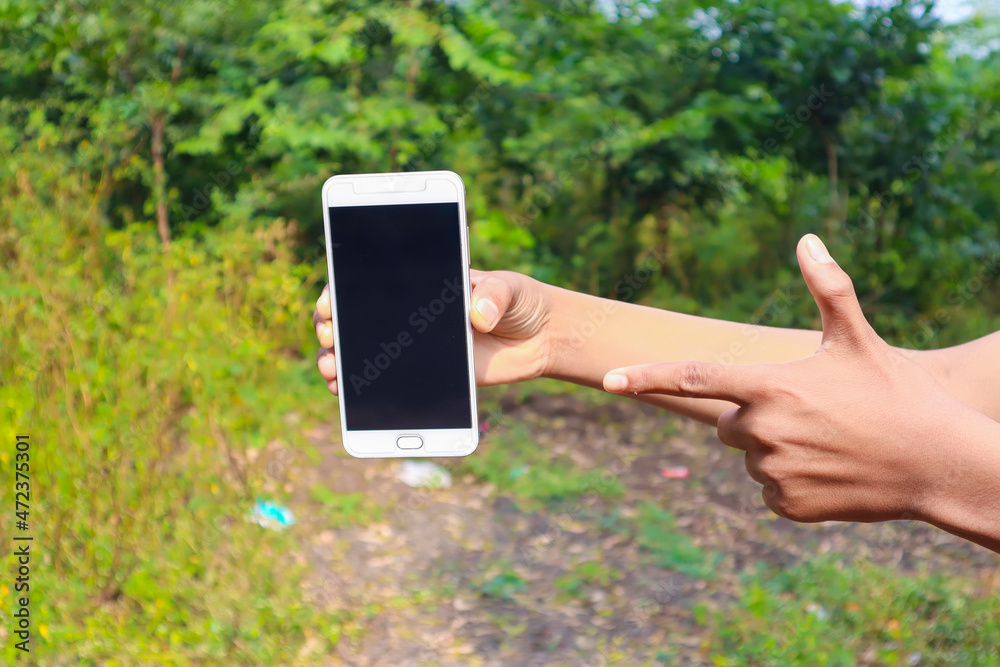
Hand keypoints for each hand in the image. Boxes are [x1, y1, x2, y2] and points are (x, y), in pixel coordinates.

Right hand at [314, 269, 553, 393]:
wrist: (541, 338)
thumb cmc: (522, 301)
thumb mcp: (511, 288)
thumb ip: (495, 294)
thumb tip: (479, 312)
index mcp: (421, 284)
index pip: (369, 281)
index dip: (341, 290)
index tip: (332, 300)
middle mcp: (408, 315)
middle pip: (353, 318)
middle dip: (331, 325)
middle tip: (332, 334)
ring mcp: (412, 346)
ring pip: (359, 352)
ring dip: (335, 359)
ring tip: (332, 367)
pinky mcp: (425, 376)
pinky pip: (384, 383)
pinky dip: (359, 388)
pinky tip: (345, 392)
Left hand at [603, 234, 974, 523]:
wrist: (938, 465)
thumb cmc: (896, 395)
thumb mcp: (858, 340)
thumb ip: (827, 289)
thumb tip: (806, 239)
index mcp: (769, 386)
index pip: (692, 378)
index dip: (647, 377)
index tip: (609, 381)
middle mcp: (762, 431)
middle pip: (727, 423)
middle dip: (753, 417)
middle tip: (808, 414)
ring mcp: (772, 472)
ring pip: (750, 458)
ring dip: (776, 449)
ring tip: (828, 442)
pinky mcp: (786, 505)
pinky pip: (768, 490)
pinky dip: (791, 482)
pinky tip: (829, 471)